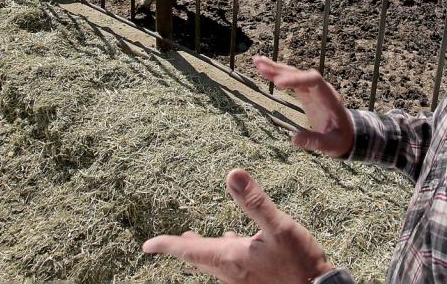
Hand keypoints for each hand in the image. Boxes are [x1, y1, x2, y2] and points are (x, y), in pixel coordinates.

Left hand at [143, 169, 334, 283]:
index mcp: (230, 258)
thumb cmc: (298, 262)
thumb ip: (255, 201)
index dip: (167, 246)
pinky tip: (234, 244)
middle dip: (181, 249)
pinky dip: (223, 254)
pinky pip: (230, 266)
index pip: (189, 251)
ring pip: (213, 263)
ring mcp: (242, 279)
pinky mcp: (254, 281)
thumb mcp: (279, 227)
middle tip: (162, 245)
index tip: (147, 246)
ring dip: (200, 252)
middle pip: (198, 259)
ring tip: (191, 241)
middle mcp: (230, 272)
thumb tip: (233, 174)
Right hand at [252, 56, 353, 157]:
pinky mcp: (306, 93)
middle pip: (300, 73)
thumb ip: (314, 141)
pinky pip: (291, 81)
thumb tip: (293, 140)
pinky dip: (277, 75)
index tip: (278, 84)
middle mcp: (321, 89)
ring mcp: (313, 90)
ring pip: (294, 74)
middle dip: (281, 70)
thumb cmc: (341, 140)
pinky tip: (264, 70)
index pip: (314, 80)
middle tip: (260, 66)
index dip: (296, 80)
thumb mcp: (331, 144)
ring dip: (276, 68)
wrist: (347, 134)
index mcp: (329, 98)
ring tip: (257, 61)